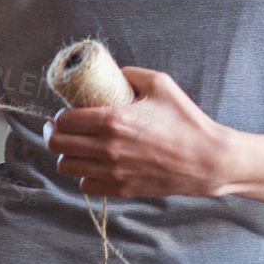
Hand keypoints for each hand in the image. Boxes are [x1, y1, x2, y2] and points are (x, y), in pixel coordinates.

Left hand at [46, 66, 231, 198]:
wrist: (207, 159)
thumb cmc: (186, 121)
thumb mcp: (160, 84)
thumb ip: (131, 74)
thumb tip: (114, 74)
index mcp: (113, 119)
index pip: (64, 120)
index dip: (59, 116)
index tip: (65, 113)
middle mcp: (107, 147)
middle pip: (57, 145)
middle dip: (55, 135)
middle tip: (62, 130)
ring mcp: (113, 171)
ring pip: (66, 168)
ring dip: (68, 156)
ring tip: (77, 148)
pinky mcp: (121, 189)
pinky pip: (85, 185)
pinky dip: (85, 175)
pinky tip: (95, 165)